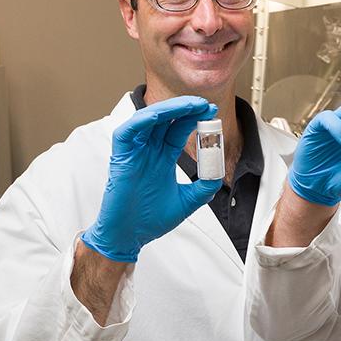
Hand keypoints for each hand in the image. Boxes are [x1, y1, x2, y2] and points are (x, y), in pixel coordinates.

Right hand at [81, 96, 221, 262]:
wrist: (129, 237)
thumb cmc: (150, 220)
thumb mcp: (187, 201)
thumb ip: (204, 187)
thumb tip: (219, 174)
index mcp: (162, 157)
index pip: (179, 129)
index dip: (194, 118)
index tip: (212, 112)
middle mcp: (148, 151)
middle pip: (166, 120)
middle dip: (186, 108)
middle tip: (205, 104)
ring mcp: (134, 152)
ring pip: (148, 119)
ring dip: (169, 108)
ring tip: (190, 105)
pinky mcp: (120, 158)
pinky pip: (128, 132)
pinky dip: (143, 120)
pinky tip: (160, 115)